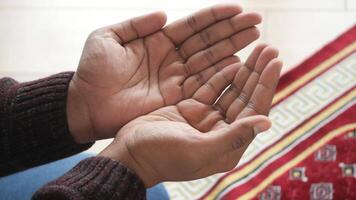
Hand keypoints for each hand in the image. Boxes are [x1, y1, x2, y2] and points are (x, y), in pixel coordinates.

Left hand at [66, 4, 261, 142]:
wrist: (85, 105)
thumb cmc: (91, 71)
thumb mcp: (107, 38)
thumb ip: (136, 25)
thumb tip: (165, 15)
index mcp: (157, 40)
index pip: (193, 25)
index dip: (215, 17)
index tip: (238, 9)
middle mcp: (171, 58)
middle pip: (207, 41)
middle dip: (232, 30)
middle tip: (257, 22)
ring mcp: (175, 78)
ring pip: (209, 60)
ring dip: (233, 49)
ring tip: (255, 38)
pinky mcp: (174, 97)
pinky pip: (201, 83)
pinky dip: (220, 74)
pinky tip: (238, 63)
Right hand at [99, 44, 281, 186]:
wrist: (130, 153)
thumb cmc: (161, 156)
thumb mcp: (198, 149)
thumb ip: (232, 136)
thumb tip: (267, 122)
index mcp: (228, 146)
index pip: (254, 111)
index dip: (265, 86)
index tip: (276, 62)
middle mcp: (221, 132)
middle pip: (245, 98)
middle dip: (258, 73)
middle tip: (270, 48)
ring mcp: (206, 119)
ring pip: (230, 90)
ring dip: (244, 70)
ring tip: (258, 48)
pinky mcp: (191, 109)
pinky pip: (211, 87)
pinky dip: (222, 74)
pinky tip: (234, 60)